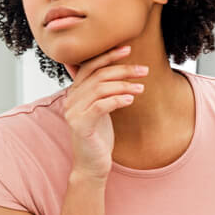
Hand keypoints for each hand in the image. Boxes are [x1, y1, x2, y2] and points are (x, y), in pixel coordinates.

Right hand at [62, 45, 146, 180]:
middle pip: (97, 75)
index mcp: (75, 92)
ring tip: (141, 88)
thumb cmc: (99, 136)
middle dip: (122, 70)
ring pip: (100, 89)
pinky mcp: (80, 125)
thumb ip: (103, 90)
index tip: (128, 49)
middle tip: (143, 70)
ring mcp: (73, 112)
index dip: (108, 56)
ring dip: (124, 85)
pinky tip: (130, 100)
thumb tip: (119, 70)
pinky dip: (117, 100)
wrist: (91, 165)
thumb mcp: (101, 109)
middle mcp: (71, 99)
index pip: (89, 66)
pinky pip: (100, 106)